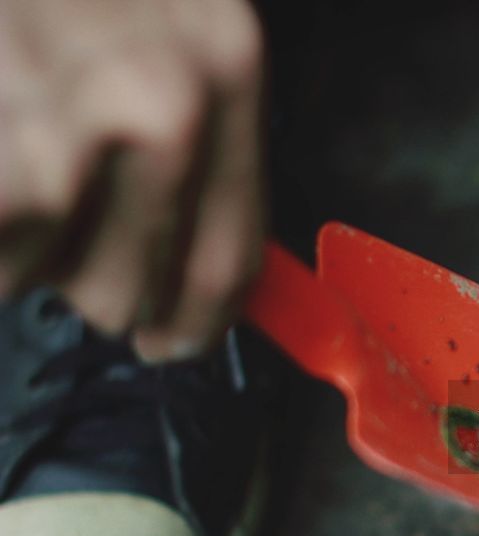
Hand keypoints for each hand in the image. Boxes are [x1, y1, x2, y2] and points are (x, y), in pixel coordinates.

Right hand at [0, 0, 265, 360]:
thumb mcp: (167, 12)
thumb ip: (200, 128)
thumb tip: (214, 266)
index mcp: (225, 62)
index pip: (234, 252)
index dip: (202, 316)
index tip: (179, 339)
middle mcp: (161, 96)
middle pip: (139, 288)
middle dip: (102, 287)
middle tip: (65, 233)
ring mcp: (64, 114)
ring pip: (51, 272)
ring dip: (24, 250)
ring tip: (16, 158)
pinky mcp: (3, 148)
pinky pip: (2, 239)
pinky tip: (2, 160)